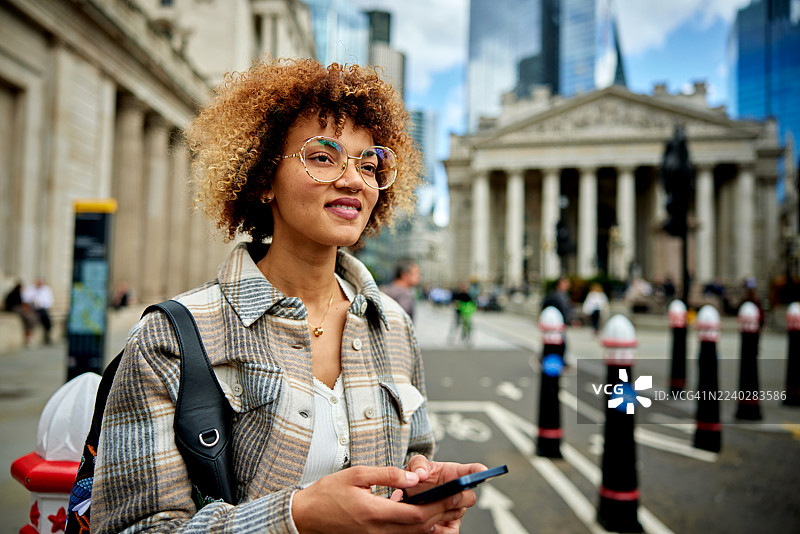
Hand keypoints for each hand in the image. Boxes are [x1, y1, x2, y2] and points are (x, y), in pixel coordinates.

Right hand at [292, 465, 467, 533]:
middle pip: (421, 526)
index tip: (457, 493)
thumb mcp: (357, 474)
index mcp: (375, 512)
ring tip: (452, 505)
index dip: (441, 504)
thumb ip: (388, 474)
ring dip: (436, 521)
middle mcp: (379, 530)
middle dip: (446, 512)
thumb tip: (415, 476)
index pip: (417, 513)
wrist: (305, 516)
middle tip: (464, 498)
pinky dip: (421, 528)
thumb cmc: (327, 494)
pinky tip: (430, 518)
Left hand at [390, 456, 486, 532]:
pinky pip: (451, 532)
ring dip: (445, 512)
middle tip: (447, 495)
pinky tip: (430, 526)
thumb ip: (418, 465)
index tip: (483, 472)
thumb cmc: (417, 477)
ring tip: (429, 509)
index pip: (472, 471)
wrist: (410, 494)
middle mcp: (460, 492)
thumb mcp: (415, 465)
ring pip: (459, 513)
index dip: (478, 471)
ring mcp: (456, 509)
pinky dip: (442, 530)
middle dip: (459, 497)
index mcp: (455, 473)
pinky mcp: (449, 525)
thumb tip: (421, 474)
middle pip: (470, 497)